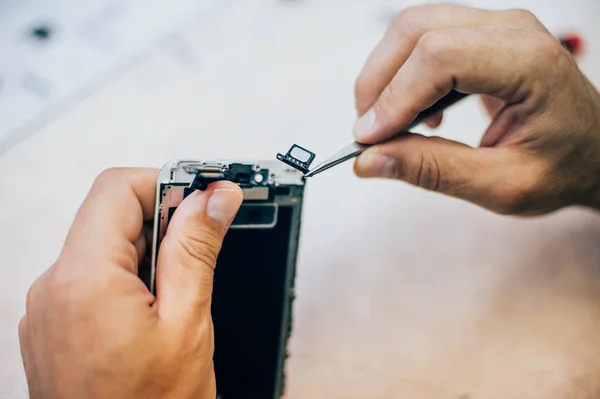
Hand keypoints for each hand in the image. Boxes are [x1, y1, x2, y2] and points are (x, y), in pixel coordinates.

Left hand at [18, 168, 242, 398]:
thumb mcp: (187, 323)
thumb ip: (197, 250)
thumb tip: (215, 199)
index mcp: (84, 280)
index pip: (118, 189)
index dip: (166, 183)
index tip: (203, 197)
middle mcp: (53, 287)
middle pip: (108, 213)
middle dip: (161, 218)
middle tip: (202, 241)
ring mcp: (47, 307)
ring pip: (101, 243)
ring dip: (146, 248)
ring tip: (178, 287)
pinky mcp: (52, 322)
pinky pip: (89, 274)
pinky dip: (126, 273)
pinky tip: (152, 304)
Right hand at [352, 3, 599, 214]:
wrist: (594, 151)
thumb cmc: (562, 168)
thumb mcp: (501, 186)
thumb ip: (434, 171)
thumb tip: (368, 160)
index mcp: (529, 63)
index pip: (440, 57)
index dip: (394, 97)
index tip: (368, 139)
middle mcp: (511, 30)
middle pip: (416, 29)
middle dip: (378, 81)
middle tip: (368, 132)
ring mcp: (496, 27)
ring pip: (412, 28)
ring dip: (385, 75)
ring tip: (388, 124)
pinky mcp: (481, 35)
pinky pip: (424, 38)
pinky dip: (402, 73)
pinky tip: (417, 113)